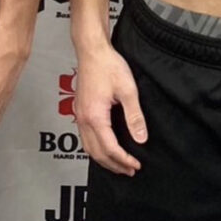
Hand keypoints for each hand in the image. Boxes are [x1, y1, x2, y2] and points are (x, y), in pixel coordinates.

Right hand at [75, 43, 145, 175]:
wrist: (92, 50)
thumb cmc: (108, 65)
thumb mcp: (127, 90)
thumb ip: (134, 116)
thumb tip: (141, 138)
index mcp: (95, 116)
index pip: (110, 148)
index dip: (124, 160)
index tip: (136, 165)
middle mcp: (84, 118)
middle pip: (97, 153)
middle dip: (114, 165)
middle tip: (129, 170)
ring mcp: (79, 114)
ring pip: (88, 147)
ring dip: (103, 159)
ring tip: (118, 164)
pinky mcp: (80, 109)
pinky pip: (85, 137)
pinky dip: (95, 148)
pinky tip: (104, 147)